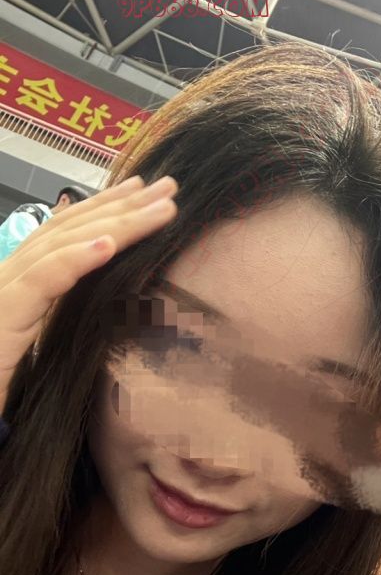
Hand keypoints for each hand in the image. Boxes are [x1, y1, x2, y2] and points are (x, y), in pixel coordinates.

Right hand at [0, 175, 177, 415]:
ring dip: (116, 224)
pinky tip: (108, 245)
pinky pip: (40, 283)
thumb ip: (70, 319)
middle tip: (169, 188)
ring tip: (159, 209)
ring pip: (61, 246)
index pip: (67, 233)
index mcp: (21, 282)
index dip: (107, 209)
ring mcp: (2, 293)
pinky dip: (74, 260)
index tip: (147, 193)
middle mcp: (9, 278)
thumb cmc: (5, 386)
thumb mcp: (47, 347)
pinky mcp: (1, 317)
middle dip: (123, 206)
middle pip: (70, 230)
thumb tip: (116, 306)